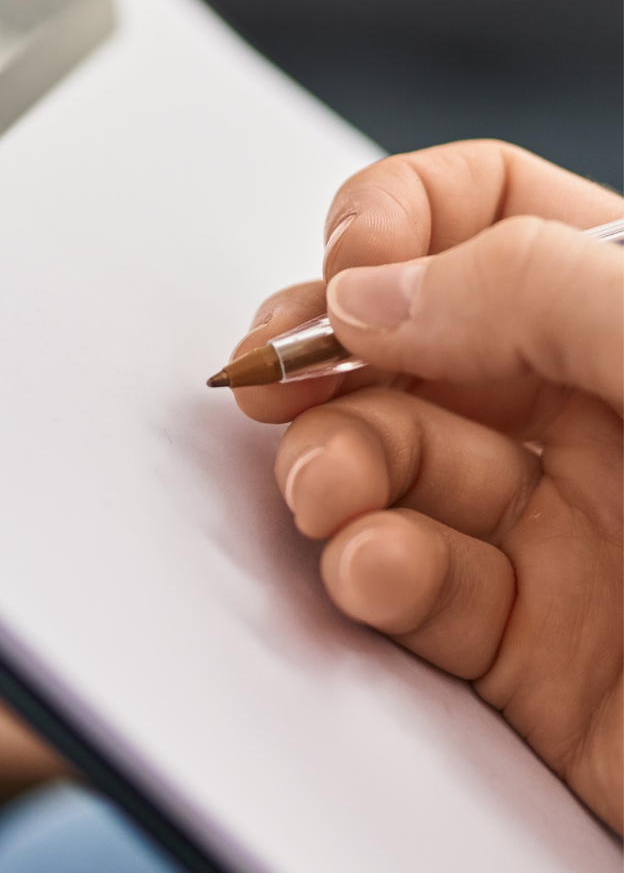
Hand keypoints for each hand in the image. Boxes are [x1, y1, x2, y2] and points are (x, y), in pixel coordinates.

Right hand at [225, 142, 623, 829]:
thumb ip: (524, 288)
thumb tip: (363, 289)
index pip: (486, 209)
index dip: (395, 222)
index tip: (349, 269)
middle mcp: (607, 409)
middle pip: (411, 339)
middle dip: (332, 353)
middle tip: (280, 382)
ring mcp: (575, 533)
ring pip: (395, 465)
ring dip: (338, 466)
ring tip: (332, 493)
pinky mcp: (545, 663)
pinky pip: (420, 592)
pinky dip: (375, 574)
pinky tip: (380, 570)